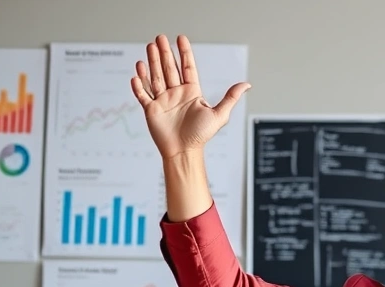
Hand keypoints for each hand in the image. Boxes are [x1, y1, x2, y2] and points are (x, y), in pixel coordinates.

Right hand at [130, 35, 249, 159]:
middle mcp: (176, 94)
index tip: (180, 38)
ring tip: (150, 47)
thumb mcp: (220, 114)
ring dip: (152, 62)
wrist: (184, 151)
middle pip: (169, 68)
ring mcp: (163, 101)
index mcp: (191, 92)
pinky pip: (143, 95)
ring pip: (155, 77)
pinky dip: (139, 85)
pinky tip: (137, 72)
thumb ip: (231, 97)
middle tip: (160, 37)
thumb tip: (247, 84)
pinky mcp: (151, 109)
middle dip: (165, 53)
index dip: (184, 53)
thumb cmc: (201, 135)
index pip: (187, 68)